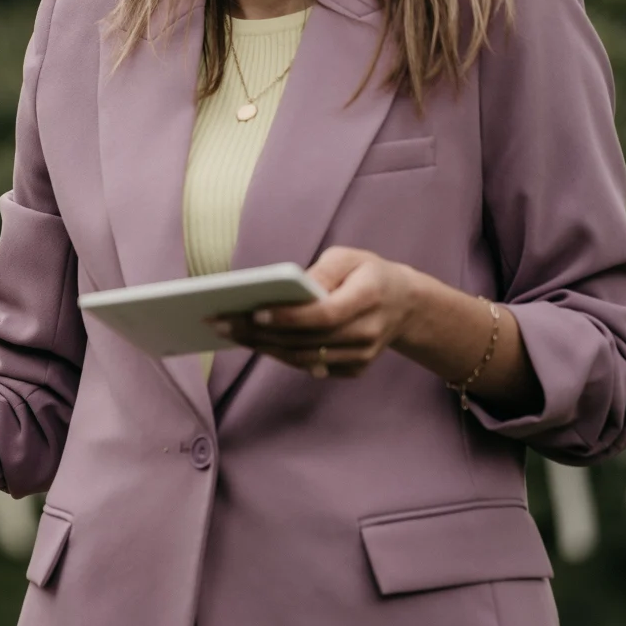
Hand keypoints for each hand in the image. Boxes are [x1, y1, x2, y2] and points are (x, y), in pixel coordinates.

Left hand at [208, 247, 419, 378]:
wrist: (405, 305)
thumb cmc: (367, 273)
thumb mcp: (349, 257)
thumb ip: (322, 270)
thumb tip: (288, 288)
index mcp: (369, 297)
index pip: (325, 315)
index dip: (289, 317)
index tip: (254, 312)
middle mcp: (368, 332)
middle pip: (307, 341)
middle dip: (259, 333)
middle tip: (220, 322)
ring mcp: (362, 355)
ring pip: (304, 358)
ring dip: (262, 347)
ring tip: (228, 332)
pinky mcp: (354, 369)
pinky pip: (310, 367)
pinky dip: (279, 355)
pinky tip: (252, 342)